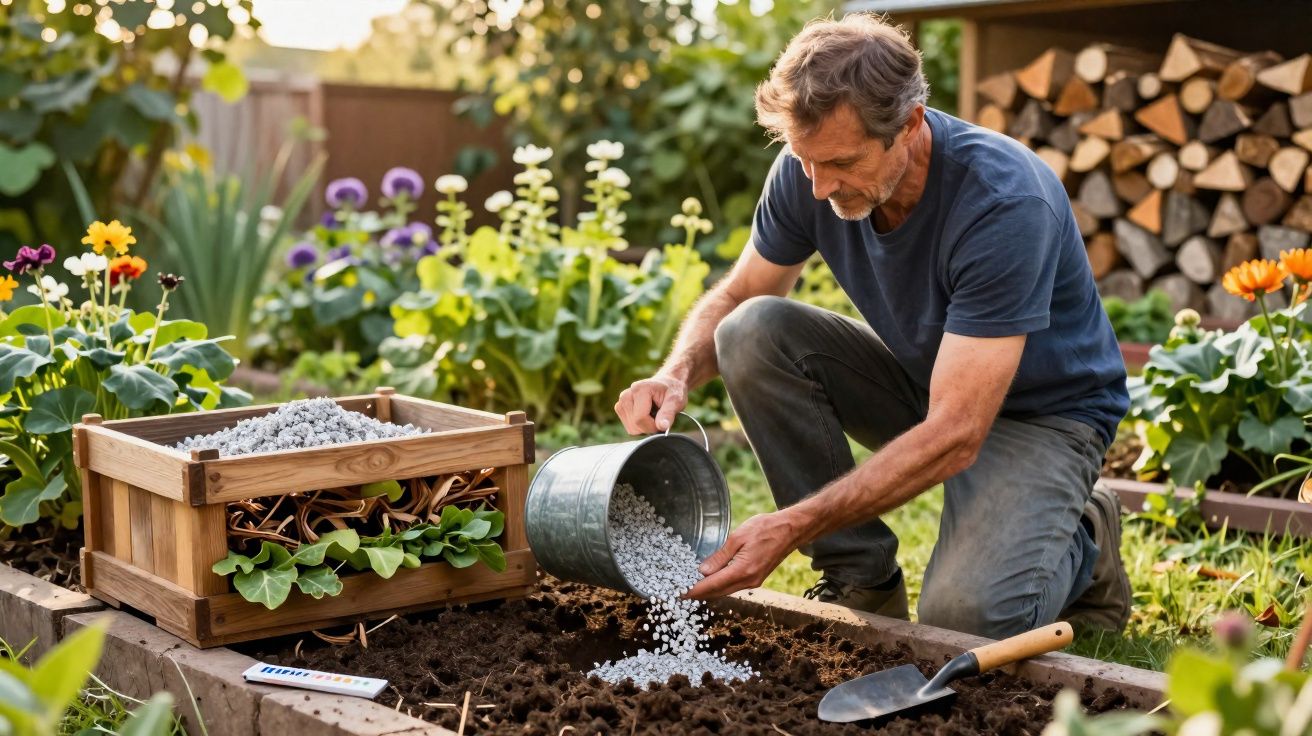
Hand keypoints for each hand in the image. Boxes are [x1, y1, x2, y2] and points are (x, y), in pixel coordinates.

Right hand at [614, 374, 686, 433]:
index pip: (640, 419)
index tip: (662, 422)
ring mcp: (621, 401)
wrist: (666, 384)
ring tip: (653, 414)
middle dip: (648, 427)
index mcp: (639, 389)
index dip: (652, 426)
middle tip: (659, 417)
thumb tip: (662, 427)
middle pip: (634, 425)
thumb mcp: (676, 401)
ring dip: (644, 427)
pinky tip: (646, 416)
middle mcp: (626, 394)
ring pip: (630, 428)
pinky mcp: (620, 408)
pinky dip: (639, 426)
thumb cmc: (672, 391)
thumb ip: (668, 414)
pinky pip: (629, 427)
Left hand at [684, 511, 803, 599]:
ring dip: (709, 591)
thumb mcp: (738, 537)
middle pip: (717, 593)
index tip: (679, 593)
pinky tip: (711, 581)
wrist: (790, 530)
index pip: (712, 586)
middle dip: (698, 594)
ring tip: (692, 586)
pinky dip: (720, 586)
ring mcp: (754, 582)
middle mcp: (749, 581)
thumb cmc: (766, 529)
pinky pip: (733, 586)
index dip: (694, 590)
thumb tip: (703, 572)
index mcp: (743, 571)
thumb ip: (720, 556)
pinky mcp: (756, 578)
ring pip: (725, 591)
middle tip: (680, 591)